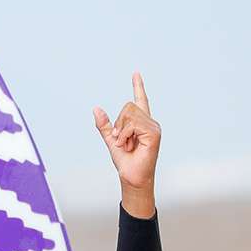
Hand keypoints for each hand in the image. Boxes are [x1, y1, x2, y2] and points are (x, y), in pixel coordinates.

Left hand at [93, 73, 160, 216]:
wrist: (131, 177)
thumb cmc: (125, 161)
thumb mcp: (111, 140)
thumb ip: (104, 126)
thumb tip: (96, 108)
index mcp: (140, 123)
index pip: (140, 100)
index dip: (138, 86)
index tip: (136, 73)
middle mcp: (149, 122)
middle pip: (128, 106)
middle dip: (118, 123)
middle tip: (121, 140)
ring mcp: (153, 126)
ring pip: (129, 113)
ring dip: (121, 131)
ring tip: (126, 144)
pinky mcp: (154, 133)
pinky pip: (133, 124)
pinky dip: (125, 135)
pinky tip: (130, 145)